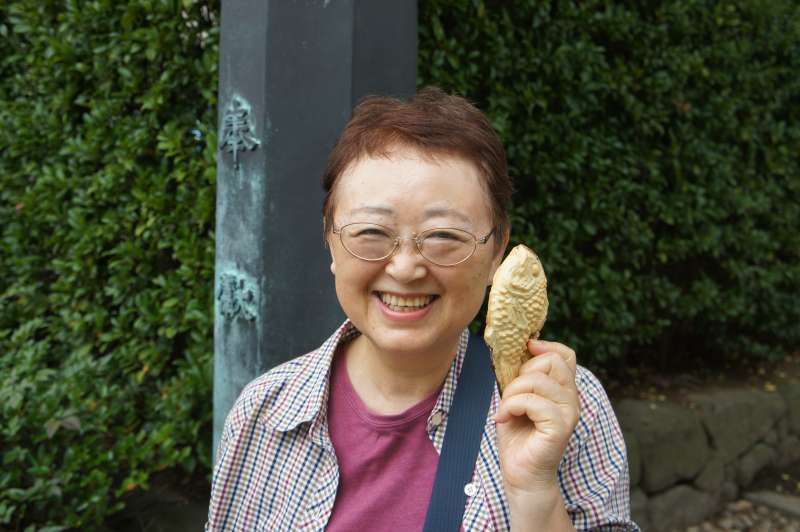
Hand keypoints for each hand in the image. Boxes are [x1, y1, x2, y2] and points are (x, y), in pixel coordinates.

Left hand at [494, 339, 579, 494]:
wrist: (521, 473)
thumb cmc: (518, 436)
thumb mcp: (516, 398)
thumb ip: (522, 377)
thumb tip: (517, 352)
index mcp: (562, 390)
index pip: (566, 355)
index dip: (546, 346)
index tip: (525, 350)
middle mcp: (571, 399)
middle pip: (551, 361)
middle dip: (521, 374)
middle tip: (509, 396)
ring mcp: (569, 413)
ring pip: (538, 381)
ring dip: (512, 393)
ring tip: (505, 410)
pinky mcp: (560, 427)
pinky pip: (533, 402)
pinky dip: (511, 406)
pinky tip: (504, 419)